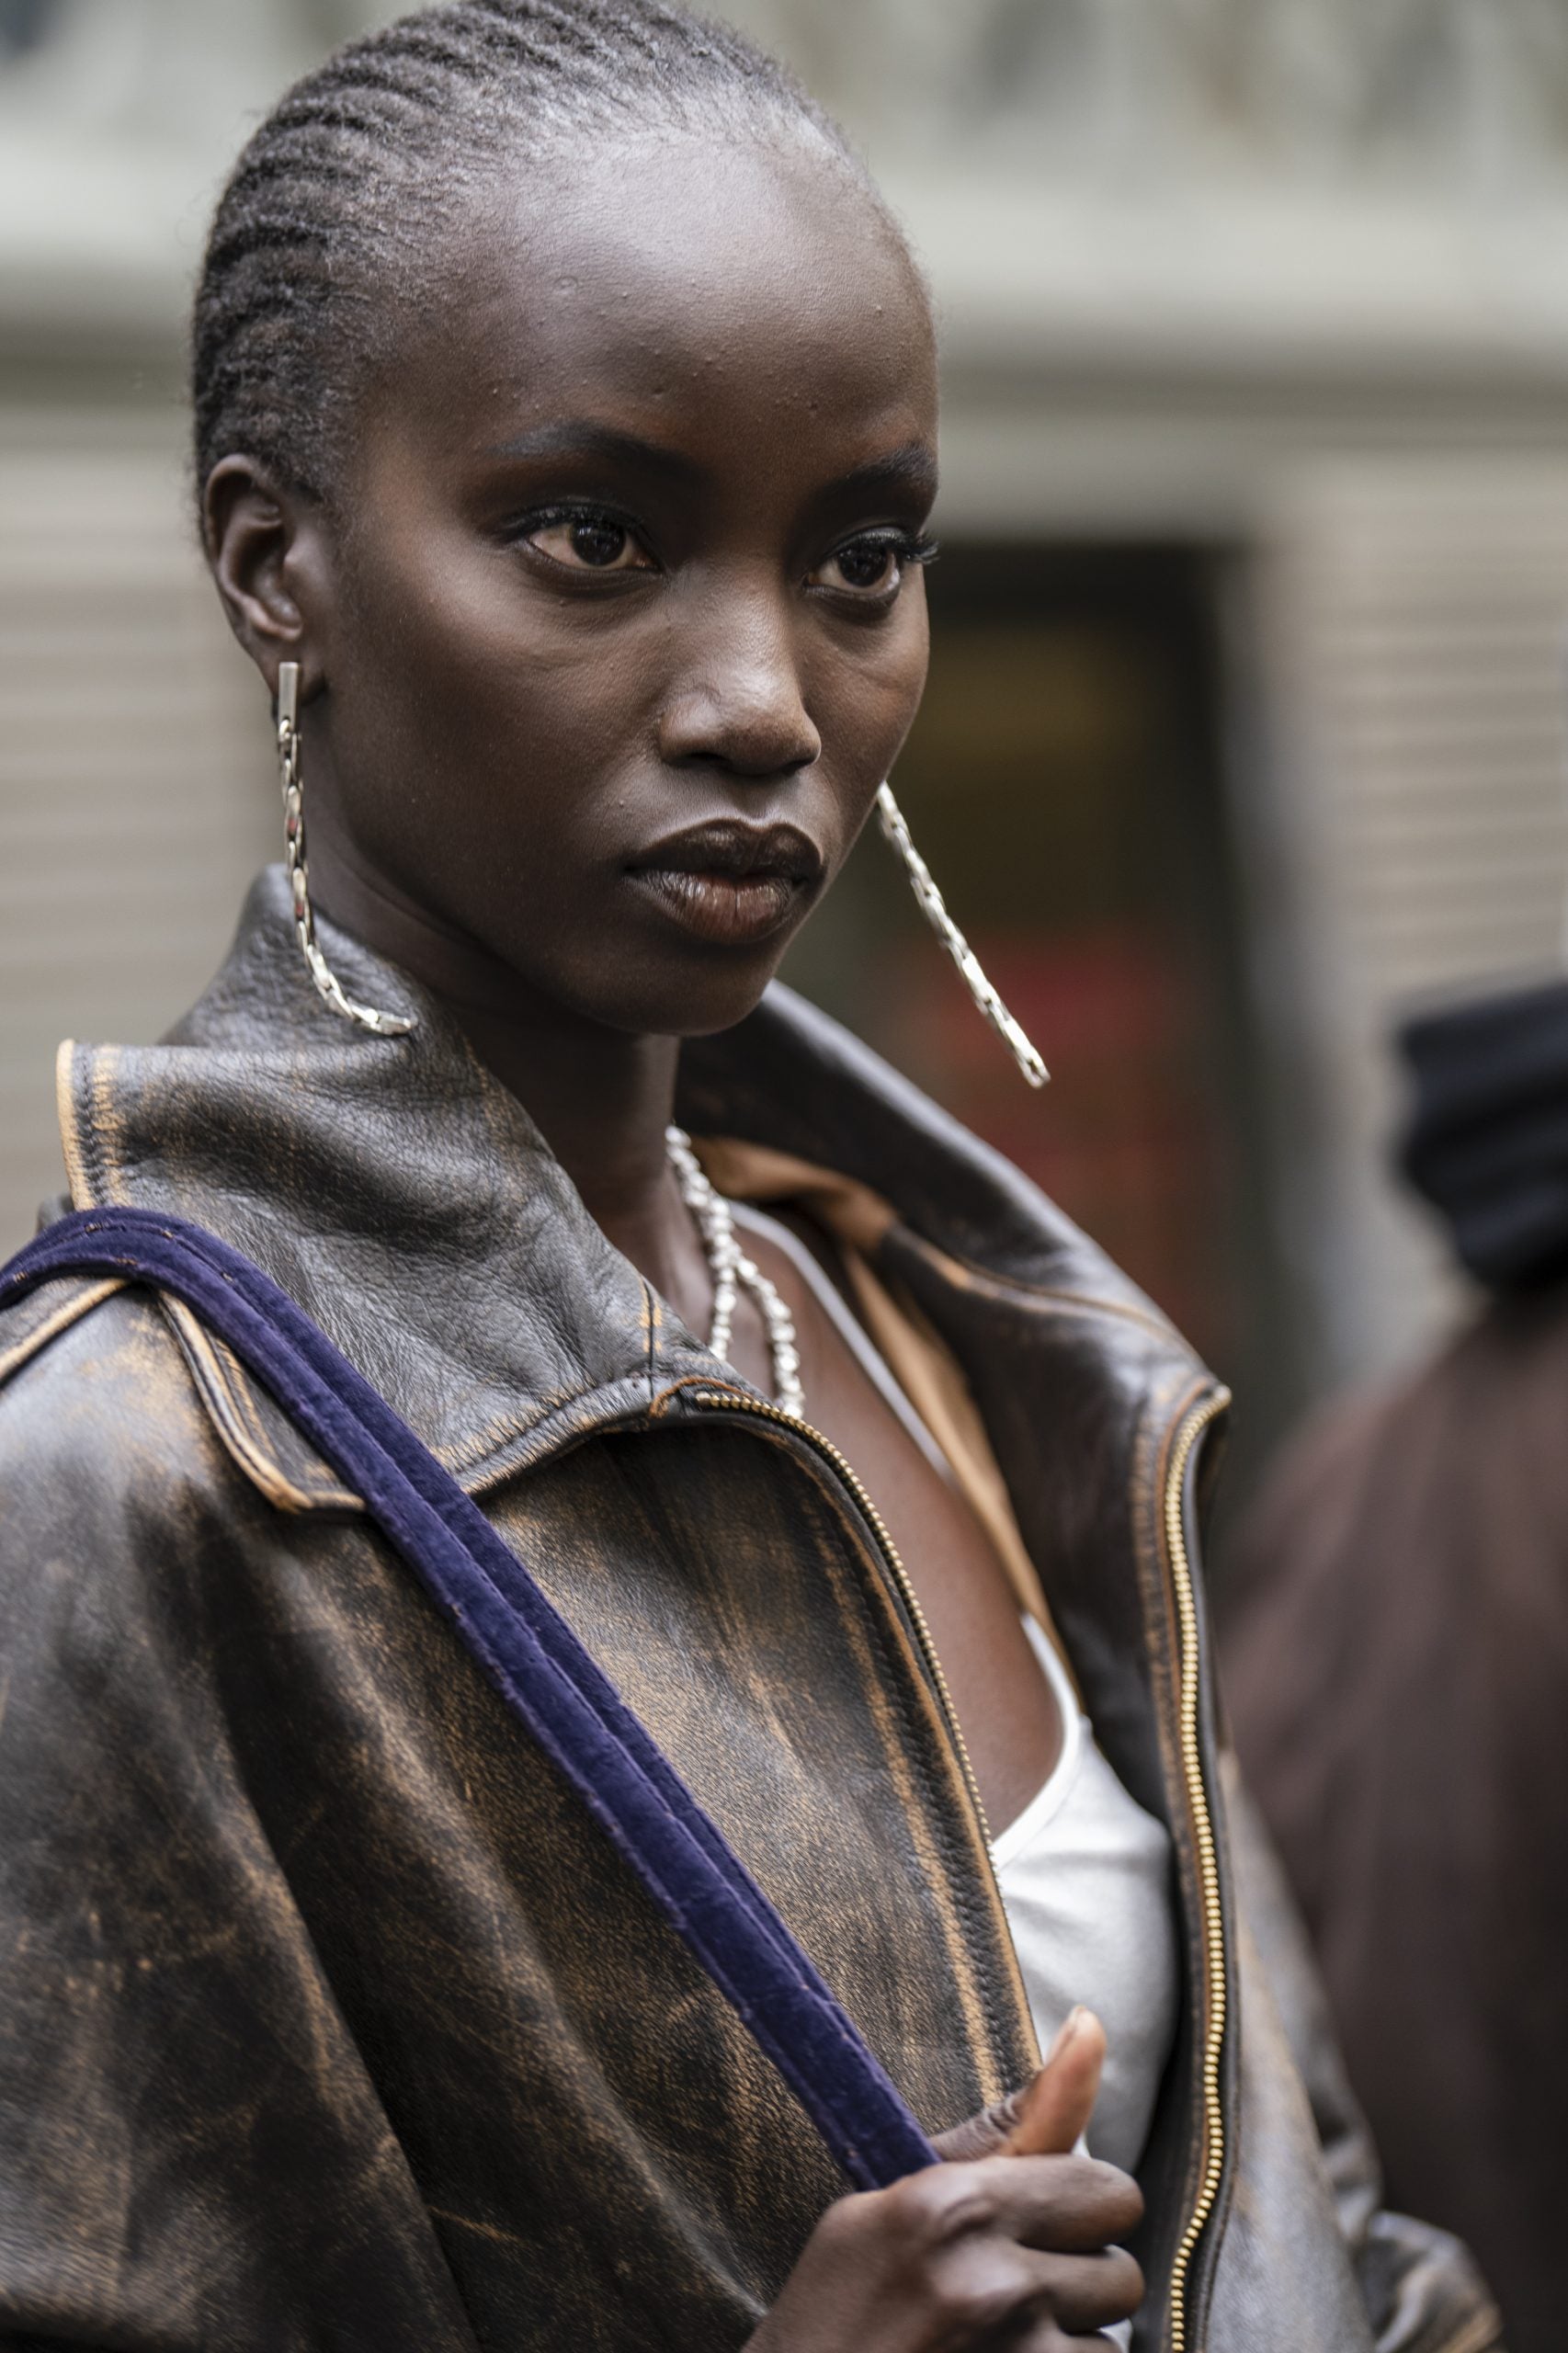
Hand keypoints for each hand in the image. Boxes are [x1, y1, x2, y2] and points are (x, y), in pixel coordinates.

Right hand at [746, 2008, 1143, 2351]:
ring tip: (993, 2344)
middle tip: (1012, 2294)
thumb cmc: (851, 2295)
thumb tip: (1093, 2021)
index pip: (1108, 2191)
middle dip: (1080, 2283)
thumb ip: (1016, 2124)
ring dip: (1067, 2345)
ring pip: (1112, 2344)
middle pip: (1123, 2275)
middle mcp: (991, 2283)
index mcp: (956, 2205)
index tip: (1039, 2228)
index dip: (1079, 2212)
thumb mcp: (911, 2193)